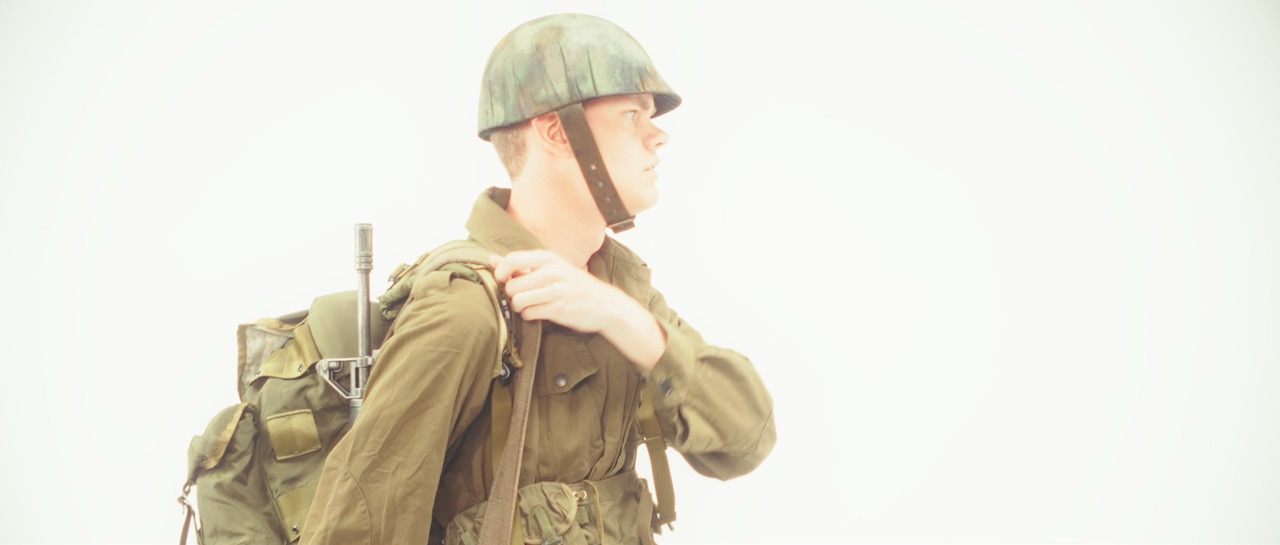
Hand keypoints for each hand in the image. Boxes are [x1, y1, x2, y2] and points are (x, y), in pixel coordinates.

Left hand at [491, 250, 621, 332]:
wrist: (606, 304)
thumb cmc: (574, 285)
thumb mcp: (551, 268)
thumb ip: (521, 264)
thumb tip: (491, 259)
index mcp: (548, 258)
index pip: (512, 260)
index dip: (501, 273)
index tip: (504, 281)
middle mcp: (551, 271)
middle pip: (512, 285)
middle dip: (513, 294)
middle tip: (525, 296)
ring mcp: (556, 290)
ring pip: (518, 301)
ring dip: (521, 306)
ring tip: (533, 304)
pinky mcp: (559, 308)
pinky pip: (530, 314)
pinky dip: (531, 316)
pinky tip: (542, 312)